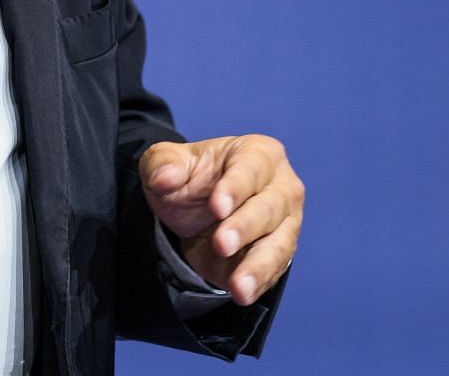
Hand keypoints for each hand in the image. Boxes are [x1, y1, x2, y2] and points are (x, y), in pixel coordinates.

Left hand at [140, 134, 302, 306]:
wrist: (197, 215)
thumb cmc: (191, 180)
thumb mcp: (166, 163)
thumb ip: (163, 163)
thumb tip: (164, 177)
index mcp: (258, 154)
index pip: (251, 169)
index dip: (235, 187)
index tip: (217, 207)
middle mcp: (281, 186)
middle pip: (269, 207)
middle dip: (245, 227)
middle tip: (222, 244)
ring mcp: (285, 223)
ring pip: (279, 244)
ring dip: (258, 265)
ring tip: (239, 285)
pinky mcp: (280, 254)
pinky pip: (274, 270)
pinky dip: (258, 283)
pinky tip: (242, 294)